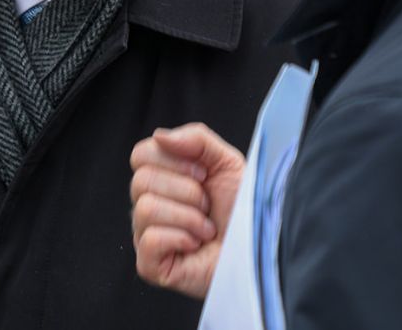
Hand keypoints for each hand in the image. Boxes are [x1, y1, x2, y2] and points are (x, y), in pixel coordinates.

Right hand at [129, 123, 244, 298]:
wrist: (262, 249)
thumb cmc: (244, 211)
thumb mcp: (227, 163)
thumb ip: (196, 138)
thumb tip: (160, 136)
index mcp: (162, 179)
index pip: (140, 154)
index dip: (174, 161)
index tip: (204, 175)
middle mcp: (149, 205)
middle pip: (141, 180)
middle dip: (186, 192)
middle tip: (207, 206)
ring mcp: (145, 236)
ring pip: (146, 208)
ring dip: (188, 217)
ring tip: (206, 229)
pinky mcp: (150, 265)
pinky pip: (150, 239)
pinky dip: (180, 239)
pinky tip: (196, 246)